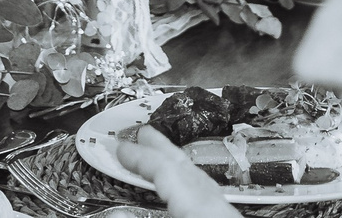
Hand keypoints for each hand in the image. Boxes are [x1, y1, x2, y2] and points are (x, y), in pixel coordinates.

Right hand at [115, 128, 240, 217]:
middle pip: (188, 168)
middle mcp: (217, 206)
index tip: (121, 147)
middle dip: (162, 148)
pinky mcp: (225, 217)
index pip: (168, 170)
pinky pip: (206, 193)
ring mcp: (225, 211)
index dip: (141, 156)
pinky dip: (189, 182)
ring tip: (159, 155)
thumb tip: (116, 213)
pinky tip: (184, 189)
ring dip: (175, 163)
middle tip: (142, 132)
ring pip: (199, 179)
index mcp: (202, 207)